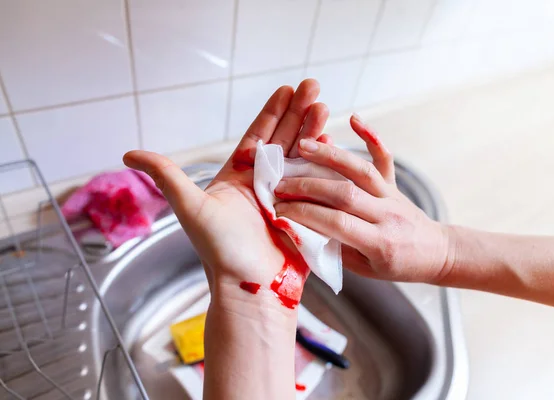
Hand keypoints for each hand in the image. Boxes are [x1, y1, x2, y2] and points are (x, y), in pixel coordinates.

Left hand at [123, 79, 328, 308]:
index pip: (258, 135)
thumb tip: (129, 154)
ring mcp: (286, 196)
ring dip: (314, 130)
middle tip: (313, 85)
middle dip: (299, 112)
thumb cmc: (220, 250)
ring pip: (301, 155)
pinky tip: (332, 141)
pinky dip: (325, 160)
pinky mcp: (304, 210)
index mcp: (238, 177)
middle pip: (283, 138)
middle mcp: (262, 183)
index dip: (272, 112)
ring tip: (325, 106)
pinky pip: (316, 180)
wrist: (250, 285)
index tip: (286, 89)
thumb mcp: (190, 208)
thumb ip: (167, 176)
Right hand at [273, 115, 451, 283]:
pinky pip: (383, 157)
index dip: (305, 215)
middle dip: (307, 186)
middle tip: (280, 183)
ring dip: (329, 156)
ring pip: (360, 170)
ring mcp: (391, 195)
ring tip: (302, 146)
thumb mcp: (364, 269)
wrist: (436, 253)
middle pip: (344, 193)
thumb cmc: (395, 266)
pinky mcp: (394, 182)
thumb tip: (299, 230)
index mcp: (379, 242)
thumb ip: (335, 250)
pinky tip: (353, 119)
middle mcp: (386, 215)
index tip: (279, 211)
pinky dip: (370, 136)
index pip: (336, 223)